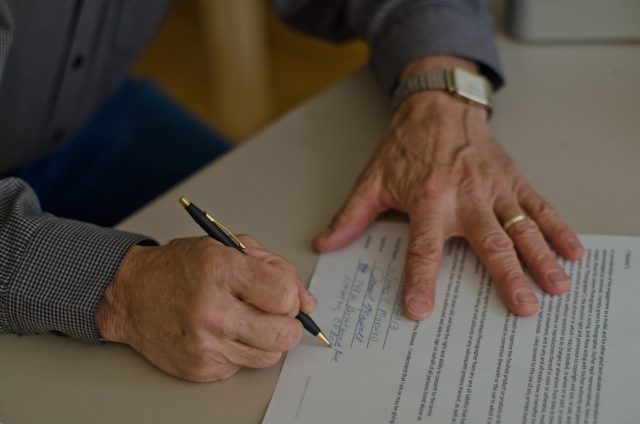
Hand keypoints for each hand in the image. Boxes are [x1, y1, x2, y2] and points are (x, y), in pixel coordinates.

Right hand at [96, 236, 316, 381]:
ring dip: (267, 340)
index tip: (281, 294)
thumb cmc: (181, 267)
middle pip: (284, 334)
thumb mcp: (230, 247)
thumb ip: (276, 269)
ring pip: (270, 357)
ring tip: (247, 322)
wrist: (132, 294)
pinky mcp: (199, 368)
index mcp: (222, 271)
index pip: (284, 295)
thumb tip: (309, 303)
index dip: (290, 296)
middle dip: (288, 324)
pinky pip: (243, 366)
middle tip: (275, 315)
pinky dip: (241, 351)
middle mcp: (212, 310)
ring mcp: (205, 344)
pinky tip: (223, 333)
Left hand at [314, 56, 583, 319]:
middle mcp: (465, 197)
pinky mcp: (512, 181)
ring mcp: (494, 190)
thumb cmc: (406, 145)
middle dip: (507, 277)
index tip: (420, 310)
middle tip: (522, 307)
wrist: (439, 105)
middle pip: (487, 243)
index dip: (420, 281)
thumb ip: (350, 216)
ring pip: (521, 228)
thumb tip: (325, 244)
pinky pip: (539, 207)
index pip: (423, 249)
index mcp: (428, 201)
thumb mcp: (372, 180)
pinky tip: (573, 251)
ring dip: (540, 258)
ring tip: (556, 287)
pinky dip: (557, 229)